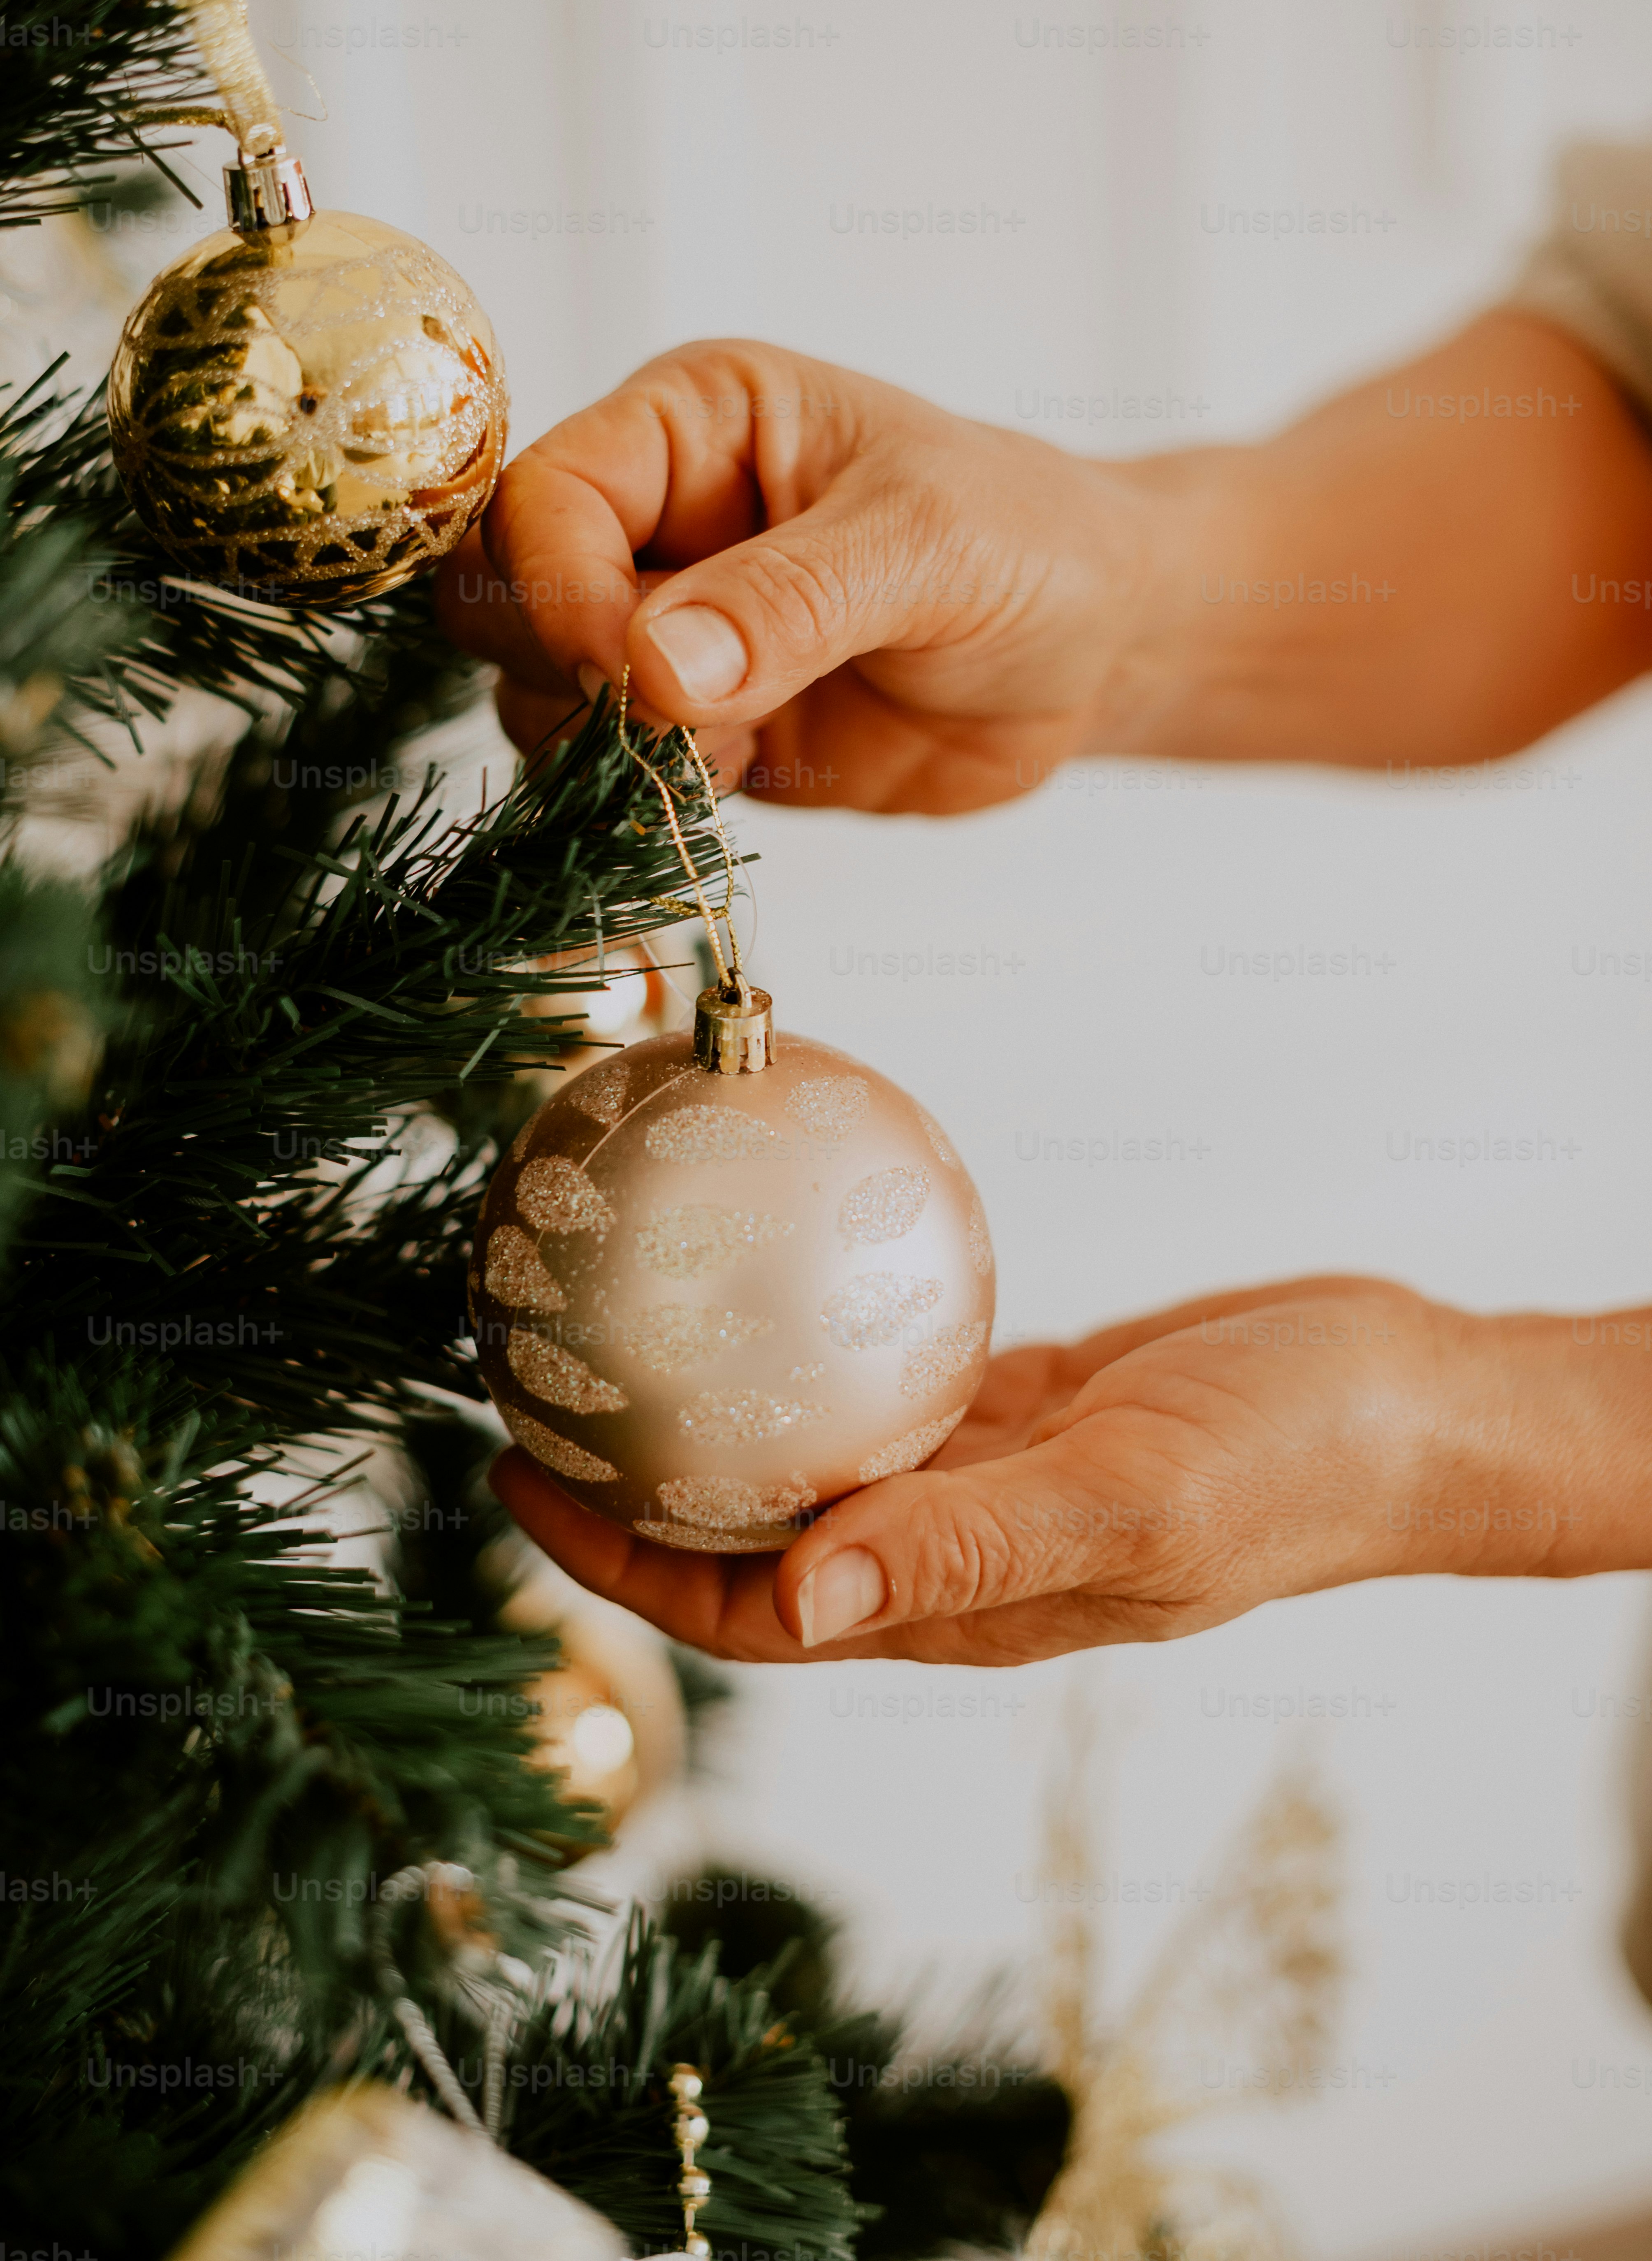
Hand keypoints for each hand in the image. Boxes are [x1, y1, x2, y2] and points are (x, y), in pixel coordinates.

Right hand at [435, 338, 1156, 812]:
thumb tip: (654, 670)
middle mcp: (656, 523)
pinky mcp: (696, 731)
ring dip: (609, 751)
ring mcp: (667, 634)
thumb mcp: (927, 545)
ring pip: (540, 699)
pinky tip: (735, 787)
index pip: (540, 499)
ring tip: (734, 750)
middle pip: (505, 600)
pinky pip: (608, 776)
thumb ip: (788, 601)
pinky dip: (644, 802)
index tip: (638, 674)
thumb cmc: (1032, 547)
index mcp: (689, 427)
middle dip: (569, 674)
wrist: (1098, 648)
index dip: (561, 594)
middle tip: (679, 723)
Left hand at [488, 1276, 1650, 1665]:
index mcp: (963, 1607)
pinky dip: (816, 1330)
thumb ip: (969, 1545)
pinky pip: (888, 1377)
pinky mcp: (1024, 1405)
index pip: (749, 1607)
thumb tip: (798, 1595)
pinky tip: (769, 1263)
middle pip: (753, 1533)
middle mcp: (956, 1554)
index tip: (522, 1471)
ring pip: (813, 1454)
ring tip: (626, 1320)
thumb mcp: (1133, 1496)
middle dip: (635, 1483)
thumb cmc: (1296, 1461)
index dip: (622, 1562)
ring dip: (715, 1406)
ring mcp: (988, 1478)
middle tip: (539, 1379)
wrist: (1408, 1406)